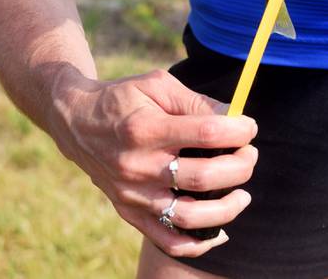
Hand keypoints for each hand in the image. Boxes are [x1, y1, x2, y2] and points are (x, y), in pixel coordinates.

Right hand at [54, 68, 257, 258]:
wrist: (77, 122)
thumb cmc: (124, 98)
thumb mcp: (156, 85)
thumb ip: (195, 102)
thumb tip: (234, 117)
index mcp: (146, 128)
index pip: (205, 133)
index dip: (237, 131)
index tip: (249, 127)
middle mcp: (138, 165)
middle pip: (203, 176)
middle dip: (239, 166)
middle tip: (250, 155)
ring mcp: (133, 194)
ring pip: (191, 215)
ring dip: (228, 208)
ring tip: (243, 194)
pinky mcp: (129, 212)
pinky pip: (169, 240)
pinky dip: (200, 242)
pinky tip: (220, 228)